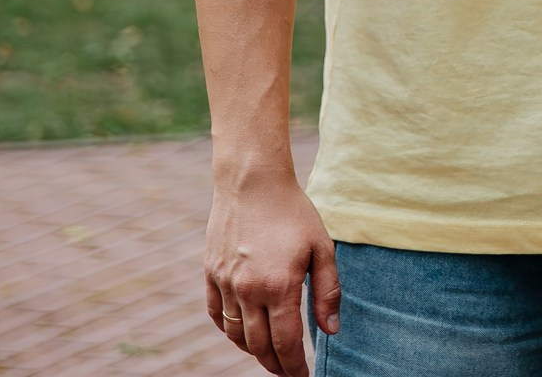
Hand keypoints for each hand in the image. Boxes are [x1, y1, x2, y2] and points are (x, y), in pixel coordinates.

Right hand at [203, 169, 338, 376]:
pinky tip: (242, 333)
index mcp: (279, 287)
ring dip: (251, 350)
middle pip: (258, 345)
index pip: (286, 343)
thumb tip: (331, 330)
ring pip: (234, 334)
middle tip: (287, 372)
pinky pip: (215, 315)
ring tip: (269, 355)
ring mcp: (225, 284)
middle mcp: (248, 291)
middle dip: (274, 365)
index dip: (294, 366)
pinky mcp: (210, 274)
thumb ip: (327, 292)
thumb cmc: (294, 214)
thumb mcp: (321, 249)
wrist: (253, 183)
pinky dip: (228, 330)